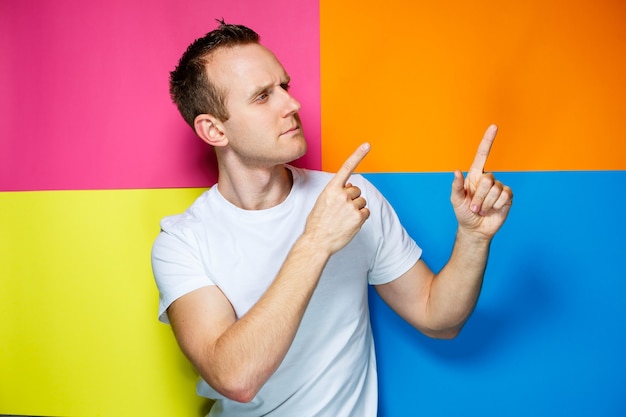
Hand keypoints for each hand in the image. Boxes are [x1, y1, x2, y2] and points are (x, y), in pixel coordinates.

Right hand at [304, 143, 370, 254]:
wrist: (317, 241)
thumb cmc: (318, 222)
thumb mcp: (323, 202)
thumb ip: (336, 192)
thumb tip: (351, 188)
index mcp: (331, 189)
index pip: (346, 168)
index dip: (358, 155)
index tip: (367, 145)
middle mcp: (342, 195)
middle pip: (356, 190)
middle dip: (352, 198)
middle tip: (340, 211)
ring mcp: (351, 206)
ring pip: (361, 202)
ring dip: (356, 209)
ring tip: (343, 219)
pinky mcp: (359, 217)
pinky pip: (366, 212)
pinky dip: (360, 218)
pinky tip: (349, 224)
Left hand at [450, 125, 512, 239]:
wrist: (476, 230)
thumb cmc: (463, 213)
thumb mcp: (456, 201)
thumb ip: (456, 187)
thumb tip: (456, 171)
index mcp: (474, 176)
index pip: (482, 155)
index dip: (488, 141)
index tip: (494, 126)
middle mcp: (488, 179)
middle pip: (487, 179)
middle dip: (479, 197)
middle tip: (474, 207)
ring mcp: (499, 187)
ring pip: (495, 190)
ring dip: (486, 204)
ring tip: (482, 210)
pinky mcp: (507, 197)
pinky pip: (504, 196)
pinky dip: (496, 206)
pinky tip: (493, 210)